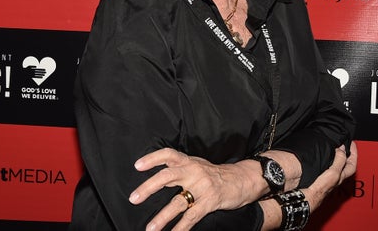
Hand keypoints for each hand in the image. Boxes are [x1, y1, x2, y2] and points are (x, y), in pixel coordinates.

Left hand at [128, 148, 252, 230]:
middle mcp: (194, 171)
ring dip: (162, 217)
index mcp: (189, 161)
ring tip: (150, 228)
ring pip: (177, 202)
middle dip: (148, 188)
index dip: (152, 159)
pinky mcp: (210, 201)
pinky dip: (181, 228)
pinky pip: (192, 216)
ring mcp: (202, 187)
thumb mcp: (198, 165)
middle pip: (167, 176)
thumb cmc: (216, 174)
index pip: (168, 154)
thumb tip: (157, 175)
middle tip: (134, 198)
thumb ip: (180, 168)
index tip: (137, 166)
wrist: (243, 179)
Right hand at [303, 141, 357, 210]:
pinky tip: (324, 158)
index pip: (352, 163)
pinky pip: (328, 166)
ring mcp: (329, 178)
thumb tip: (342, 149)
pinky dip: (329, 160)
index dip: (354, 153)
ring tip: (336, 148)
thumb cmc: (320, 189)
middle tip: (345, 144)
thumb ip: (339, 160)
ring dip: (338, 156)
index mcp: (342, 176)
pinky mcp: (320, 178)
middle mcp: (337, 178)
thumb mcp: (333, 172)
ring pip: (337, 165)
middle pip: (346, 164)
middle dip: (346, 153)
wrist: (307, 197)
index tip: (352, 143)